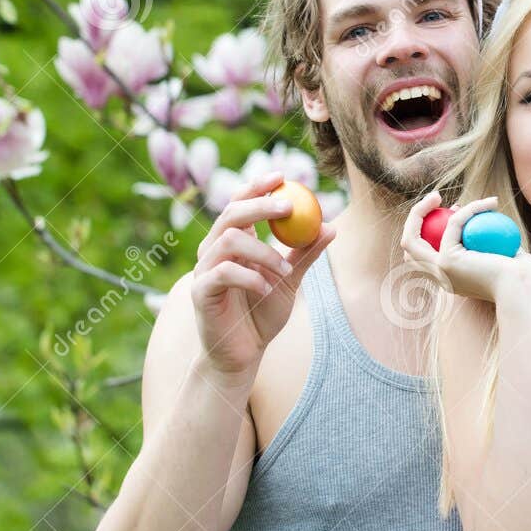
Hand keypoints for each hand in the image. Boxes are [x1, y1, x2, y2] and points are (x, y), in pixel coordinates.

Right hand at [191, 170, 334, 380]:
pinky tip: (267, 289)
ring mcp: (204, 270)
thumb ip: (305, 254)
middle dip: (260, 205)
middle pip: (231, 213)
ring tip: (286, 271)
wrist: (243, 354)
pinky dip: (250, 276)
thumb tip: (330, 227)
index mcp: (232, 242)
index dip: (257, 186)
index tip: (282, 176)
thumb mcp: (290, 281)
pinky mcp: (200, 291)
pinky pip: (224, 272)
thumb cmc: (262, 315)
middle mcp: (213, 251)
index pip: (239, 203)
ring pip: (229, 240)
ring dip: (265, 252)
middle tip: (289, 207)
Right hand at [399, 190, 530, 304]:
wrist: (524, 290)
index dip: (433, 227)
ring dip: (418, 211)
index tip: (454, 210)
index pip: (427, 253)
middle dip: (413, 220)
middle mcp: (440, 277)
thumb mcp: (505, 254)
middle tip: (433, 199)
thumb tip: (485, 220)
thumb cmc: (522, 277)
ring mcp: (440, 271)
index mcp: (451, 278)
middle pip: (409, 249)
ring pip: (410, 239)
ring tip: (435, 195)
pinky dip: (471, 209)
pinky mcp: (447, 261)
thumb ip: (490, 241)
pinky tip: (491, 202)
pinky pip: (454, 224)